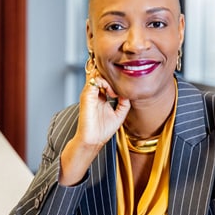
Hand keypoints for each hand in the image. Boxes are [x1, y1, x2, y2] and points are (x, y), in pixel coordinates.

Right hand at [59, 71, 129, 185]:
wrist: (93, 140)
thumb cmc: (102, 131)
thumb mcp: (120, 114)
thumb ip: (124, 103)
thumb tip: (128, 92)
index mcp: (100, 97)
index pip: (105, 80)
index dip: (115, 80)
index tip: (123, 89)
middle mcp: (94, 93)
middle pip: (100, 74)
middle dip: (111, 76)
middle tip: (120, 86)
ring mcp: (90, 93)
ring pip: (98, 74)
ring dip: (109, 80)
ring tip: (115, 92)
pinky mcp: (87, 95)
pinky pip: (95, 80)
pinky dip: (105, 83)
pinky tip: (111, 93)